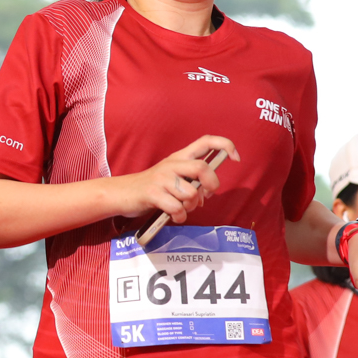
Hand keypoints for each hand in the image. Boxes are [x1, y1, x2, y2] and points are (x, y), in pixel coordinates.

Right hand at [112, 135, 237, 224]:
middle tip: (207, 194)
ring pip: (190, 193)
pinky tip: (173, 215)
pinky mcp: (153, 193)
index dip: (225, 145)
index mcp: (178, 157)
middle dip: (210, 184)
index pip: (205, 141)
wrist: (121, 193)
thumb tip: (205, 196)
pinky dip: (179, 216)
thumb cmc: (151, 187)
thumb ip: (191, 182)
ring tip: (182, 208)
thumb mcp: (171, 178)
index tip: (236, 157)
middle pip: (202, 168)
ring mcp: (161, 178)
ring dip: (191, 206)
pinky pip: (177, 208)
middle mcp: (171, 164)